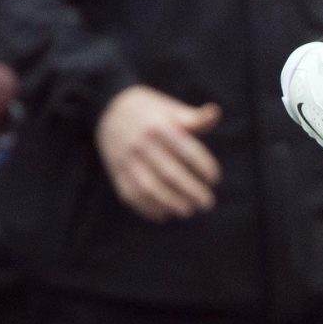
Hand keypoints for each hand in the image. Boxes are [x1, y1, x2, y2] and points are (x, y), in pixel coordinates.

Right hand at [96, 86, 220, 221]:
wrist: (107, 110)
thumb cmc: (150, 111)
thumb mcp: (170, 109)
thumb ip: (194, 118)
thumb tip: (215, 112)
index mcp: (159, 127)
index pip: (186, 149)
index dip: (203, 166)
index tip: (215, 179)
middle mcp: (141, 144)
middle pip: (169, 172)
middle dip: (191, 190)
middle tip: (208, 203)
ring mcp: (126, 159)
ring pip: (149, 187)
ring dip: (170, 203)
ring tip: (188, 211)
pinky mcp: (116, 172)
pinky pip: (130, 194)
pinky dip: (147, 208)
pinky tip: (164, 215)